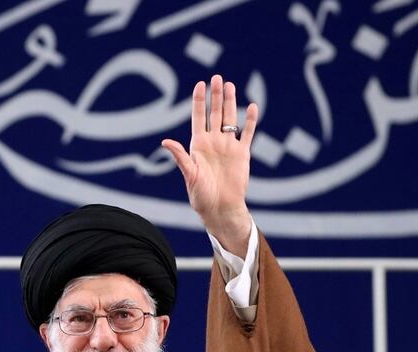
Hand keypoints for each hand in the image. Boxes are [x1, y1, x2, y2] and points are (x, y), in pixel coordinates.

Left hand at [162, 75, 257, 253]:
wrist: (220, 208)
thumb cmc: (201, 195)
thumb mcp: (189, 175)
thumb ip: (180, 156)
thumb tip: (165, 141)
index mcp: (198, 145)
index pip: (199, 117)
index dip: (199, 101)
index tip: (199, 84)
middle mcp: (213, 142)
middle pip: (215, 113)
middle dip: (216, 95)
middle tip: (217, 77)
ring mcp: (228, 146)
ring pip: (230, 119)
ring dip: (231, 103)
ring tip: (231, 85)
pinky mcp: (242, 154)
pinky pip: (248, 133)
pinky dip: (250, 121)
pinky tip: (252, 107)